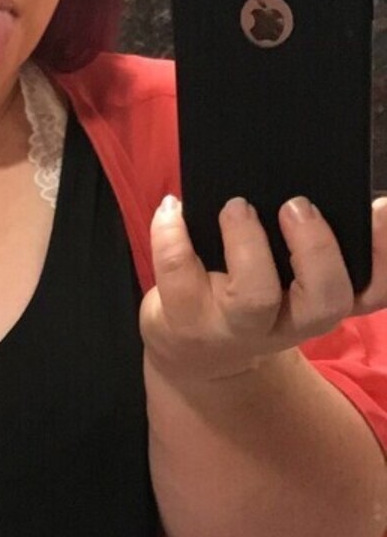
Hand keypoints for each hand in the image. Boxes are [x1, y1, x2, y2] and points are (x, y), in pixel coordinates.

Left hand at [140, 193, 386, 384]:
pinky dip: (171, 234)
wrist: (193, 351)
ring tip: (236, 207)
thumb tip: (328, 185)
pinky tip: (173, 209)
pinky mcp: (183, 321)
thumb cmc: (248, 296)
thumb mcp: (285, 278)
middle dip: (315, 248)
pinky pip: (178, 276)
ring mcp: (233, 329)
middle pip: (323, 302)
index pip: (373, 292)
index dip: (386, 256)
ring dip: (247, 243)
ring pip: (254, 297)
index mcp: (320, 304)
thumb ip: (311, 241)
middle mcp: (286, 323)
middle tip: (296, 205)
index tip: (380, 209)